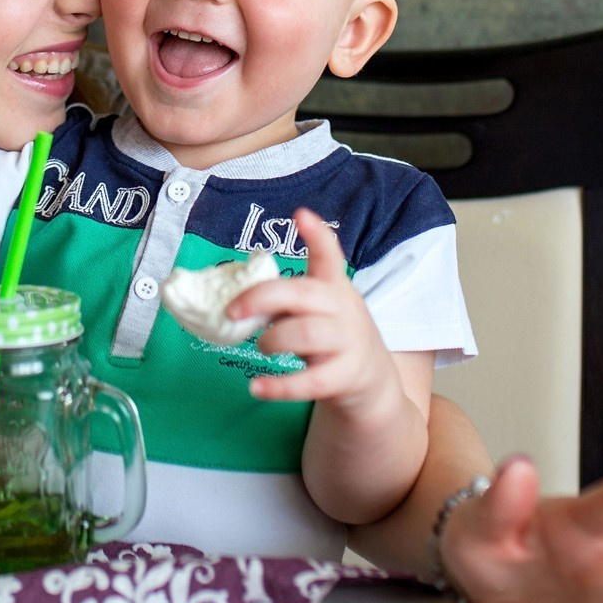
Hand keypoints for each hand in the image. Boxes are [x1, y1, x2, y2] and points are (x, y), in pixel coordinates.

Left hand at [229, 208, 399, 413]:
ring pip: (307, 333)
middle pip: (304, 294)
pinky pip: (311, 382)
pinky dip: (279, 386)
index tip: (301, 215)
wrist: (371, 383)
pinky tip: (256, 387)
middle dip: (263, 297)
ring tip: (262, 347)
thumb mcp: (317, 310)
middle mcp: (344, 309)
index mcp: (333, 287)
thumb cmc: (331, 337)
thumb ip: (286, 299)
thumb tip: (231, 300)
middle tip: (232, 310)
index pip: (329, 256)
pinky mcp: (346, 376)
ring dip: (273, 339)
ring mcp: (348, 342)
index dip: (317, 236)